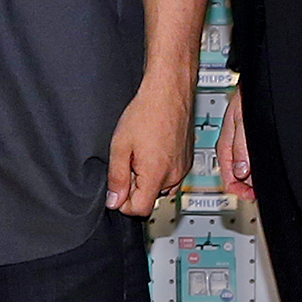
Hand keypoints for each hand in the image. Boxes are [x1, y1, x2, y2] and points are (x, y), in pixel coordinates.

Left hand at [106, 75, 190, 216]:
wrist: (169, 90)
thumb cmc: (148, 112)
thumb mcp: (120, 146)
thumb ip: (116, 177)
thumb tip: (114, 200)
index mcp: (157, 175)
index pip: (139, 210)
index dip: (123, 203)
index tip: (116, 189)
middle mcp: (174, 175)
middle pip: (150, 198)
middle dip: (135, 187)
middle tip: (127, 162)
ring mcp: (183, 167)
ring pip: (161, 187)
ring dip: (147, 177)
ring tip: (139, 153)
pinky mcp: (187, 159)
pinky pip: (171, 174)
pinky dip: (159, 168)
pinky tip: (151, 148)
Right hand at [217, 87, 254, 201]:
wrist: (254, 85)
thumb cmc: (247, 96)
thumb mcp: (244, 122)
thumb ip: (242, 147)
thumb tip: (241, 172)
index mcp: (225, 147)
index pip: (227, 179)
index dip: (240, 191)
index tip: (252, 195)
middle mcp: (231, 148)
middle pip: (236, 178)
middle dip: (248, 186)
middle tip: (260, 189)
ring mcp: (239, 146)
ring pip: (244, 171)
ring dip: (253, 178)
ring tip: (264, 179)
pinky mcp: (248, 143)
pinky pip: (251, 161)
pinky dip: (258, 168)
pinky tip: (265, 167)